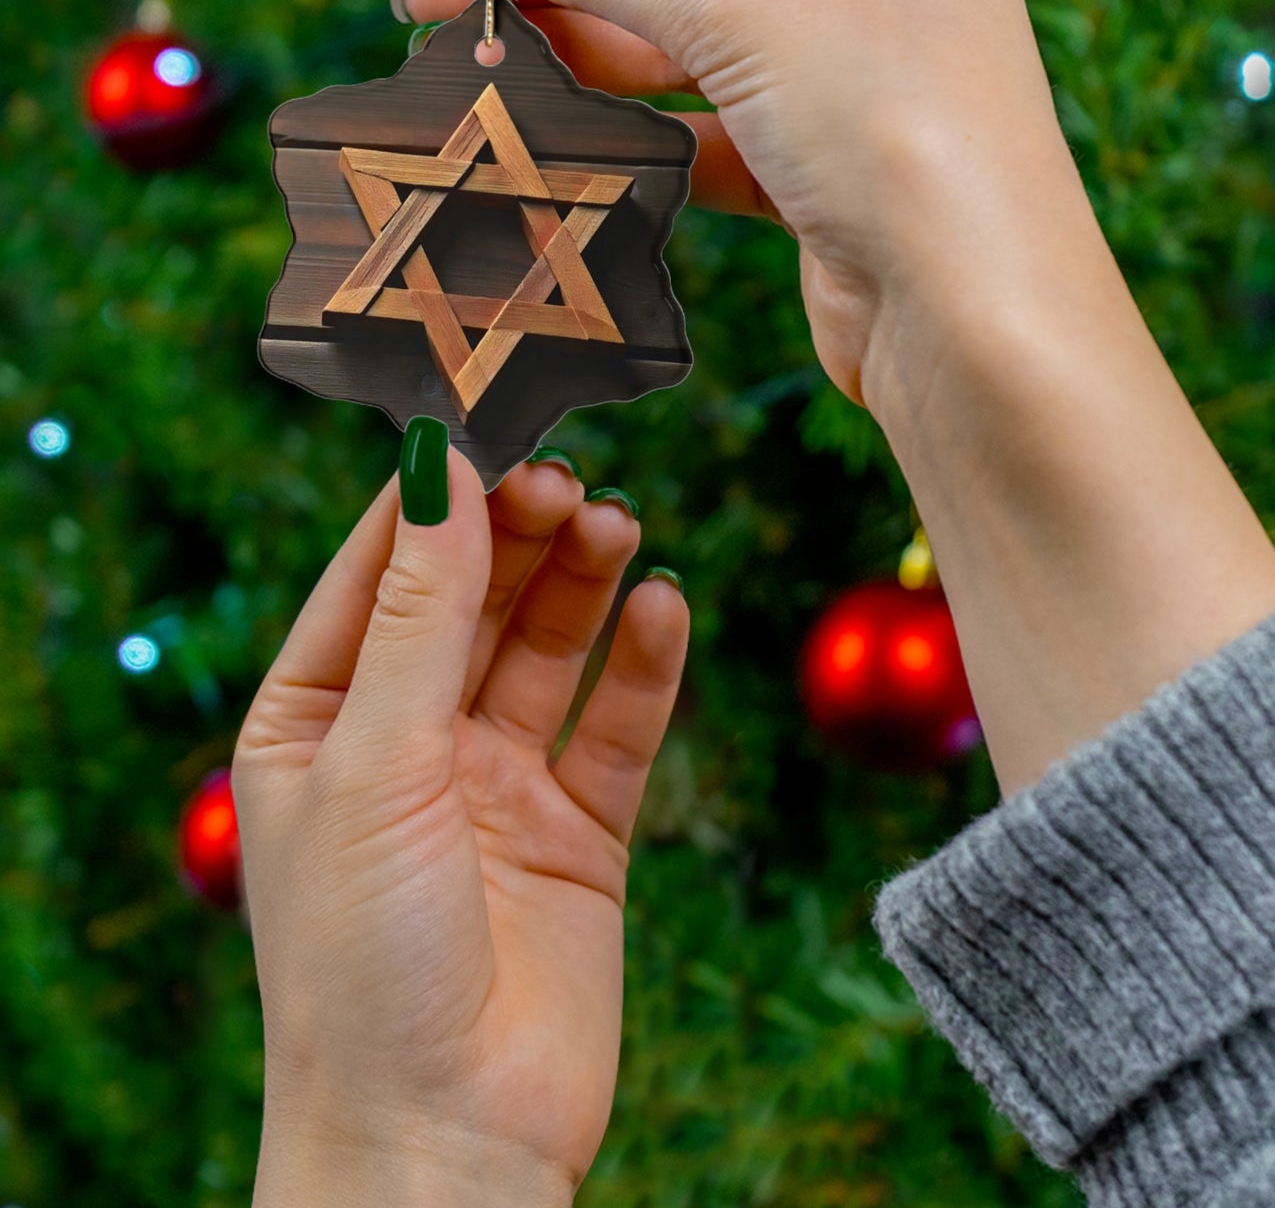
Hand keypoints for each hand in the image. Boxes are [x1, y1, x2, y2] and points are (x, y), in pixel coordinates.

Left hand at [232, 451, 687, 1203]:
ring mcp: (497, 787)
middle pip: (472, 602)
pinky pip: (617, 726)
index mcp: (317, 724)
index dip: (431, 504)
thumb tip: (436, 470)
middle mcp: (407, 745)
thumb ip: (417, 615)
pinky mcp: (579, 832)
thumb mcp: (374, 763)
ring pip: (549, 650)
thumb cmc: (362, 964)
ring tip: (620, 525)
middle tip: (570, 482)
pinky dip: (644, 665)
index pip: (375, 577)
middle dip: (519, 537)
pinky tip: (664, 607)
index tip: (488, 430)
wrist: (446, 1141)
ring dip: (584, 584)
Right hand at [401, 0, 1093, 408]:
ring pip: (686, 43)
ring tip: (475, 61)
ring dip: (583, 51)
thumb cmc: (896, 128)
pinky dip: (635, 131)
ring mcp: (847, 70)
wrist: (972, 319)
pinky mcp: (820, 164)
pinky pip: (706, 126)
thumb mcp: (743, 12)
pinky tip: (557, 132)